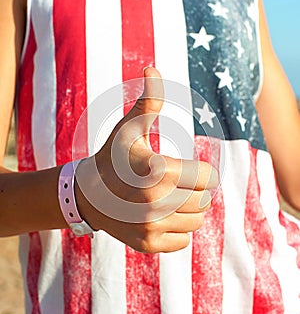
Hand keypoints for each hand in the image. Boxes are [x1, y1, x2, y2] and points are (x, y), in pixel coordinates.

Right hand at [75, 67, 217, 252]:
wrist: (86, 193)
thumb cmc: (114, 156)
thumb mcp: (129, 127)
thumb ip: (148, 100)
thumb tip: (152, 68)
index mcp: (158, 170)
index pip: (210, 176)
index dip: (200, 170)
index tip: (184, 167)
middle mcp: (154, 202)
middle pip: (205, 200)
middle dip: (194, 190)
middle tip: (174, 184)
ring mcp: (149, 227)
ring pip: (197, 222)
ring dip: (188, 210)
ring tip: (169, 199)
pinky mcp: (147, 245)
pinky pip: (183, 241)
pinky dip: (177, 230)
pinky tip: (159, 217)